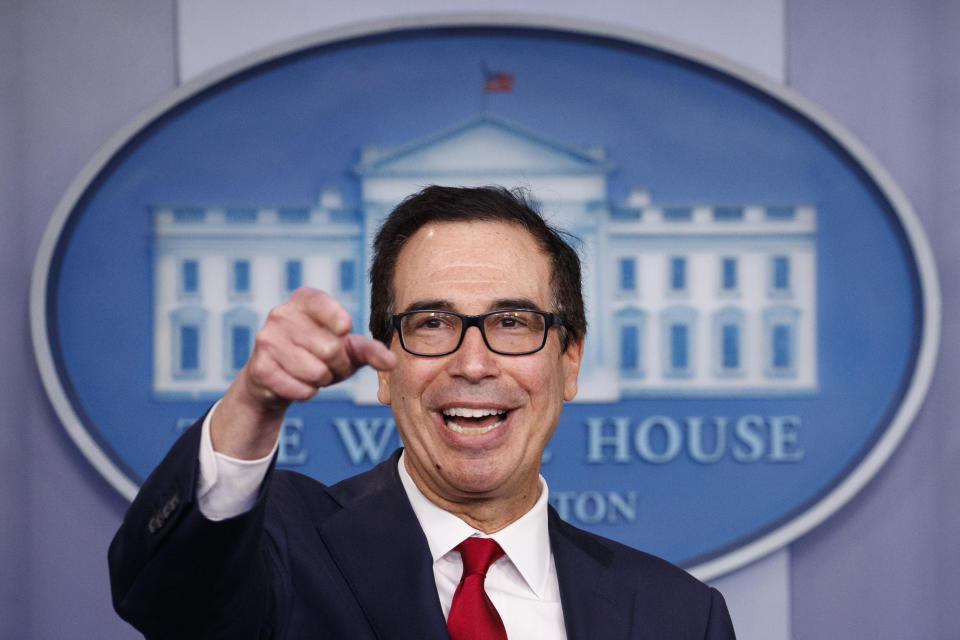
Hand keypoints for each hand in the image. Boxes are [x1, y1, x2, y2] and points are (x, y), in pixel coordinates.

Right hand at [211, 287, 395, 458]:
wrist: (274, 378)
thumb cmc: (315, 355)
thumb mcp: (346, 348)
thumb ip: (370, 350)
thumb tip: (391, 361)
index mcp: (304, 300)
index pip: (325, 304)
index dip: (339, 320)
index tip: (344, 329)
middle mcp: (281, 314)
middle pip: (331, 349)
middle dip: (337, 365)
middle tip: (327, 363)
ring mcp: (267, 340)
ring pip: (316, 371)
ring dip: (322, 380)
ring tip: (312, 372)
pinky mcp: (260, 368)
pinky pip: (301, 389)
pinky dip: (307, 392)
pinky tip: (296, 382)